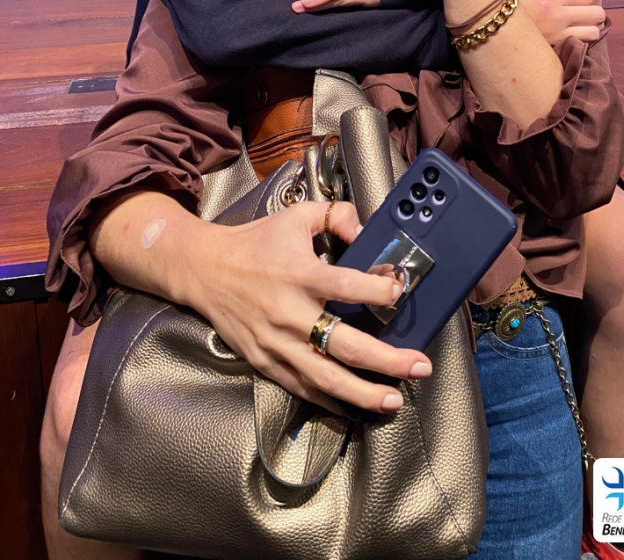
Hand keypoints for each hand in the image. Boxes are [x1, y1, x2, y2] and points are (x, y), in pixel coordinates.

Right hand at [185, 200, 431, 414]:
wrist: (204, 269)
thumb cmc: (255, 242)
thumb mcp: (296, 215)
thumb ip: (335, 215)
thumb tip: (367, 231)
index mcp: (299, 273)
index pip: (347, 286)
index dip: (378, 291)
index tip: (399, 292)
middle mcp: (290, 312)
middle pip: (345, 344)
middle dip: (387, 360)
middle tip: (419, 366)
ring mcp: (277, 343)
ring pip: (325, 377)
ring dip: (363, 392)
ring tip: (394, 399)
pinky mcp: (265, 361)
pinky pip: (302, 387)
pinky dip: (330, 401)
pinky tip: (355, 407)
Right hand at [519, 0, 605, 44]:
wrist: (493, 26)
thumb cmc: (512, 6)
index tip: (578, 2)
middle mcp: (560, 15)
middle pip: (597, 14)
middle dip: (595, 14)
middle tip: (586, 16)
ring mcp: (558, 34)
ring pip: (593, 33)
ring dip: (590, 30)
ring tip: (582, 29)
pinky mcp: (555, 49)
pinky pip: (579, 46)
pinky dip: (579, 43)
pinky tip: (573, 42)